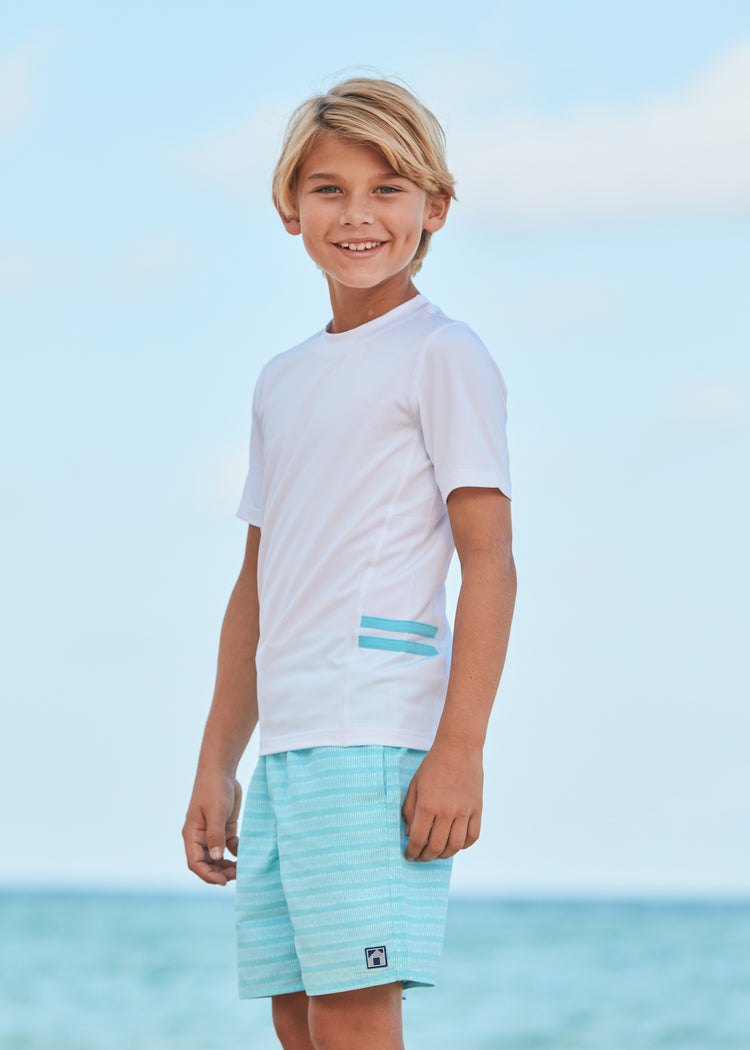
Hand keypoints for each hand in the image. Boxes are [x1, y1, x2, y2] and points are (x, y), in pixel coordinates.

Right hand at [182, 773, 241, 884]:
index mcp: (192, 834)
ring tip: (241, 869)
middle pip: (207, 863)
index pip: (195, 862)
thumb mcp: (216, 812)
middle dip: (219, 872)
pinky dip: (235, 853)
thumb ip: (216, 835)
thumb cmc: (214, 789)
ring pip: (217, 857)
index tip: (222, 881)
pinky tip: (244, 855)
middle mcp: (200, 837)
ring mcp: (212, 833)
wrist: (221, 771)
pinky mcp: (224, 828)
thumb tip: (216, 857)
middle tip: (236, 876)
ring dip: (227, 865)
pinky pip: (228, 847)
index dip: (207, 875)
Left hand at [402, 744, 482, 860]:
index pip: (418, 839)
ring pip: (455, 845)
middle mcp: (447, 811)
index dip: (412, 851)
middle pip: (436, 846)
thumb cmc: (433, 765)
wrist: (458, 748)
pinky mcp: (477, 809)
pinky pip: (473, 836)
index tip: (409, 854)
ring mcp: (464, 811)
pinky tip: (455, 844)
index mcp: (427, 805)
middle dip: (426, 856)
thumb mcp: (415, 785)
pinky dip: (464, 845)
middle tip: (421, 857)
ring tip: (437, 853)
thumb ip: (409, 810)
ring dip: (444, 854)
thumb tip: (409, 833)